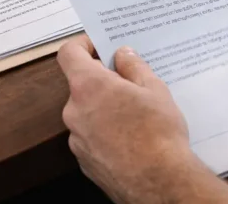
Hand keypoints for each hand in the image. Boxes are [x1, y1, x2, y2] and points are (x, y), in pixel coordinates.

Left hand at [57, 36, 227, 203]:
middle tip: (131, 82)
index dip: (83, 44)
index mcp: (89, 87)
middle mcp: (74, 111)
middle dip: (103, 81)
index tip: (99, 44)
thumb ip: (133, 67)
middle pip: (81, 85)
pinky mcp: (84, 161)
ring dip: (104, 108)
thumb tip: (122, 55)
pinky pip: (91, 136)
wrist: (158, 182)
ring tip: (136, 115)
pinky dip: (105, 132)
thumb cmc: (158, 133)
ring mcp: (76, 139)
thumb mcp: (154, 89)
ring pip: (87, 112)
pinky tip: (131, 138)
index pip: (69, 53)